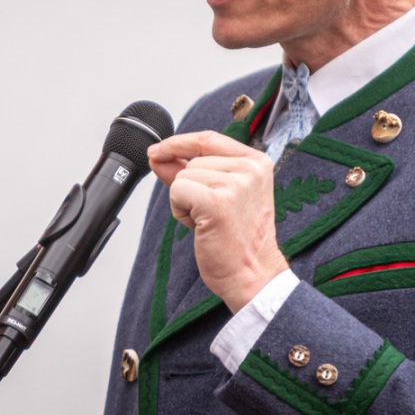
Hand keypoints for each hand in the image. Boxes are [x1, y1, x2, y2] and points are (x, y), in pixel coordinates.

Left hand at [148, 130, 288, 310]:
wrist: (253, 276)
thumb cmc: (238, 241)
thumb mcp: (219, 197)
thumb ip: (191, 172)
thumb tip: (158, 155)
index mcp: (256, 162)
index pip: (209, 138)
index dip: (178, 143)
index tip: (157, 150)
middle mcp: (250, 168)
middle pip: (193, 161)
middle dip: (189, 188)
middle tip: (211, 215)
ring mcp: (236, 184)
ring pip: (183, 176)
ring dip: (185, 202)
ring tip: (209, 222)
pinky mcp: (218, 201)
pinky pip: (178, 191)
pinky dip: (180, 211)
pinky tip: (201, 226)